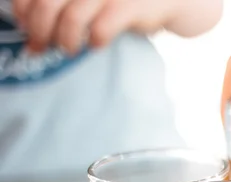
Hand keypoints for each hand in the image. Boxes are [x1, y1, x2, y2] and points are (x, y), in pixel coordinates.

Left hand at [14, 0, 221, 54]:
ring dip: (65, 39)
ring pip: (72, 16)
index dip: (24, 9)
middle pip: (48, 3)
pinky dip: (95, 39)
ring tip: (68, 49)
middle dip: (39, 29)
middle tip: (39, 47)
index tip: (24, 28)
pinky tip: (95, 45)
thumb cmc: (124, 0)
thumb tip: (29, 26)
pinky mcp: (130, 5)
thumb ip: (66, 3)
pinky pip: (103, 27)